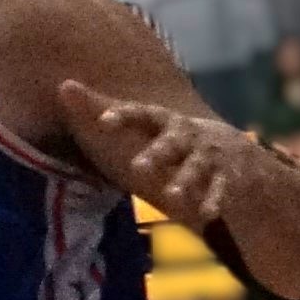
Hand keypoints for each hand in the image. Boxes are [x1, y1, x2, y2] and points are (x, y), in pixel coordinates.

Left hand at [58, 78, 269, 237]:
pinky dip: (213, 201)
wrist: (235, 151)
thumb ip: (101, 106)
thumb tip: (64, 85)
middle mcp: (187, 135)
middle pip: (172, 142)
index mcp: (164, 120)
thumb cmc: (172, 136)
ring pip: (196, 168)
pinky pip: (220, 190)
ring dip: (186, 180)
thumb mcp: (140, 122)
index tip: (103, 120)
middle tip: (138, 167)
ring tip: (171, 194)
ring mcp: (208, 156)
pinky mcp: (226, 177)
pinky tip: (205, 214)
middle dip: (158, 153)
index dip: (123, 115)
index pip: (142, 114)